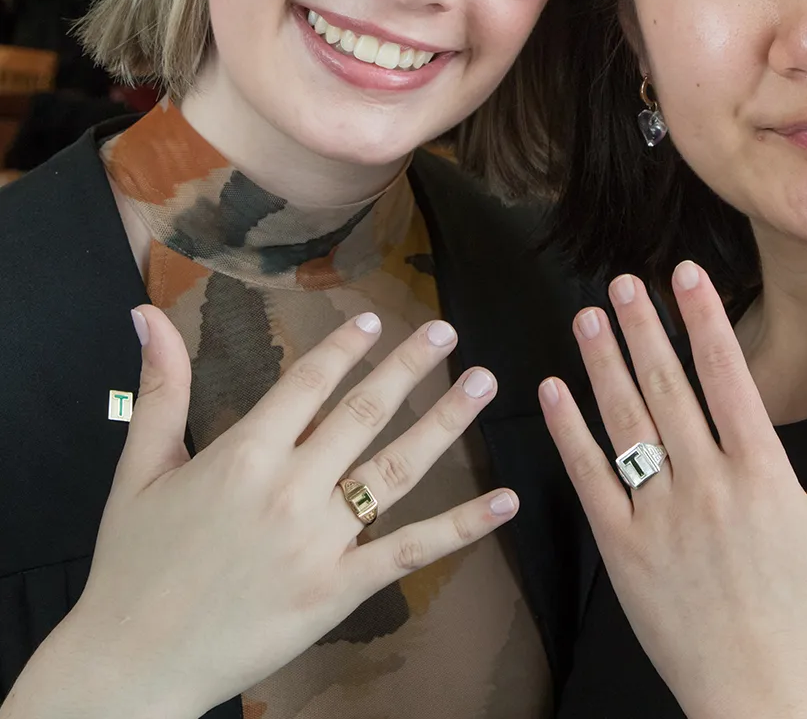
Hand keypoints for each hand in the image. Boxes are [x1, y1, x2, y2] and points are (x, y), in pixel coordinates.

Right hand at [3, 307, 513, 718]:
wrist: (130, 665)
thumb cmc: (132, 564)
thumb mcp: (138, 470)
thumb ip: (160, 389)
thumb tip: (147, 313)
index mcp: (243, 453)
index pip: (308, 382)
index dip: (344, 347)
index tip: (374, 321)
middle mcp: (291, 486)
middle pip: (364, 411)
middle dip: (410, 366)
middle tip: (447, 332)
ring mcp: (321, 539)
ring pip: (398, 467)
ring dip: (446, 421)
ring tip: (484, 384)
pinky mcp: (340, 588)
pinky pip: (410, 550)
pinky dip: (462, 526)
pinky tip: (504, 501)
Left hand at [540, 262, 806, 718]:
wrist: (754, 687)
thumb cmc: (798, 604)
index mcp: (762, 474)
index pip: (729, 377)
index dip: (705, 319)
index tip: (685, 274)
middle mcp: (708, 485)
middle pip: (668, 387)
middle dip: (644, 327)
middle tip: (623, 282)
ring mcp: (659, 514)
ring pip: (625, 422)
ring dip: (604, 363)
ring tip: (588, 315)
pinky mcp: (620, 545)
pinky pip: (589, 477)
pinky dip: (568, 430)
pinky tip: (554, 389)